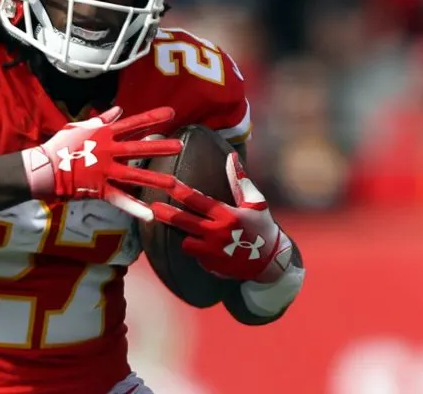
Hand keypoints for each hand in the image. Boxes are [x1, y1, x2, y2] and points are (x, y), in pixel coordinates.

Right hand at [22, 106, 182, 219]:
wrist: (43, 168)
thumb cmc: (60, 146)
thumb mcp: (79, 126)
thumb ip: (102, 119)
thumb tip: (119, 109)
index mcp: (104, 134)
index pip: (133, 124)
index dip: (152, 118)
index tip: (171, 113)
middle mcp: (107, 150)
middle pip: (138, 148)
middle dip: (160, 147)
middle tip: (180, 146)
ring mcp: (104, 170)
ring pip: (135, 175)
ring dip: (155, 179)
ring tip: (174, 183)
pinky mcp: (99, 189)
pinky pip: (120, 199)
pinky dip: (135, 208)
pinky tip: (150, 215)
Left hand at [150, 152, 292, 282]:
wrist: (270, 262)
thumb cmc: (261, 226)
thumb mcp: (255, 202)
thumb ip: (240, 180)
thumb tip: (232, 157)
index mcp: (228, 215)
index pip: (198, 201)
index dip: (180, 191)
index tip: (166, 183)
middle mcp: (218, 233)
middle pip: (184, 222)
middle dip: (166, 214)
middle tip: (152, 208)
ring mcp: (213, 252)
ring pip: (186, 242)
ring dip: (186, 236)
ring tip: (187, 231)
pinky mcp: (211, 265)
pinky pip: (195, 255)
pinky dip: (197, 250)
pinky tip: (205, 247)